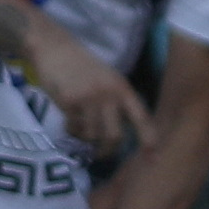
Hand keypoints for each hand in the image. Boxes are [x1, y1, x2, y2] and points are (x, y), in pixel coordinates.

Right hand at [24, 26, 151, 155]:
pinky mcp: (68, 101)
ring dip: (85, 138)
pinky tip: (68, 122)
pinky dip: (71, 129)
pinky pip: (73, 126)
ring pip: (92, 134)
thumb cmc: (82, 66)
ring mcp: (88, 98)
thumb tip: (125, 130)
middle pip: (115, 135)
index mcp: (123, 89)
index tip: (153, 159)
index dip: (148, 139)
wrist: (54, 49)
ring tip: (79, 132)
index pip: (141, 118)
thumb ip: (118, 101)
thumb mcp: (108, 79)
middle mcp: (108, 95)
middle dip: (108, 150)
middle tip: (101, 154)